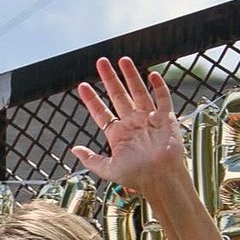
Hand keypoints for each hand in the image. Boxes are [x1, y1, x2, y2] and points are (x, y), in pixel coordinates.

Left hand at [71, 57, 185, 196]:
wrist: (160, 180)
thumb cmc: (136, 177)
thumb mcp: (108, 169)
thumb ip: (91, 159)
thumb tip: (73, 150)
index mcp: (117, 134)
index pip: (101, 112)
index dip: (91, 99)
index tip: (81, 86)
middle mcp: (132, 123)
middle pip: (118, 96)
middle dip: (109, 78)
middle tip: (101, 62)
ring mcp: (148, 119)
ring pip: (138, 92)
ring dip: (131, 76)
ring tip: (122, 60)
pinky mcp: (166, 119)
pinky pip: (162, 99)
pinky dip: (159, 87)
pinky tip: (152, 75)